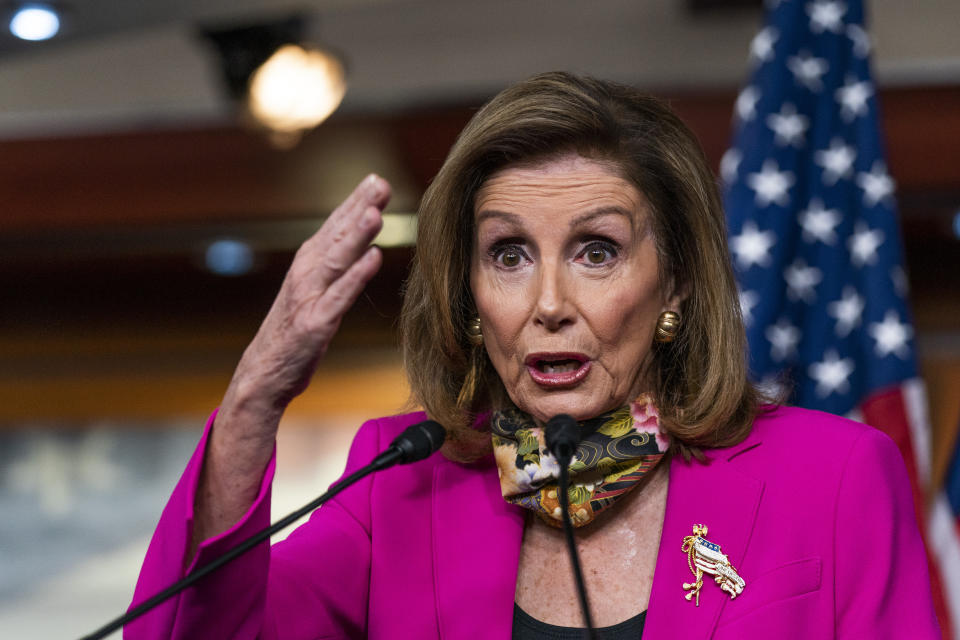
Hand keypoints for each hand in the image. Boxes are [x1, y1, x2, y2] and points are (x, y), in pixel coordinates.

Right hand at [223, 174, 390, 430]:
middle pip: (336, 235)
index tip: (375, 180)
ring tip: (375, 213)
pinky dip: (356, 276)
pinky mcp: (315, 323)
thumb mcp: (313, 292)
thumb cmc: (293, 330)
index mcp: (307, 264)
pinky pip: (339, 296)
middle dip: (358, 207)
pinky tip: (373, 258)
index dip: (354, 202)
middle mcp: (306, 274)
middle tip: (378, 182)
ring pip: (336, 260)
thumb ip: (334, 266)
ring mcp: (309, 297)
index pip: (333, 227)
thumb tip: (363, 241)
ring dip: (356, 235)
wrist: (263, 373)